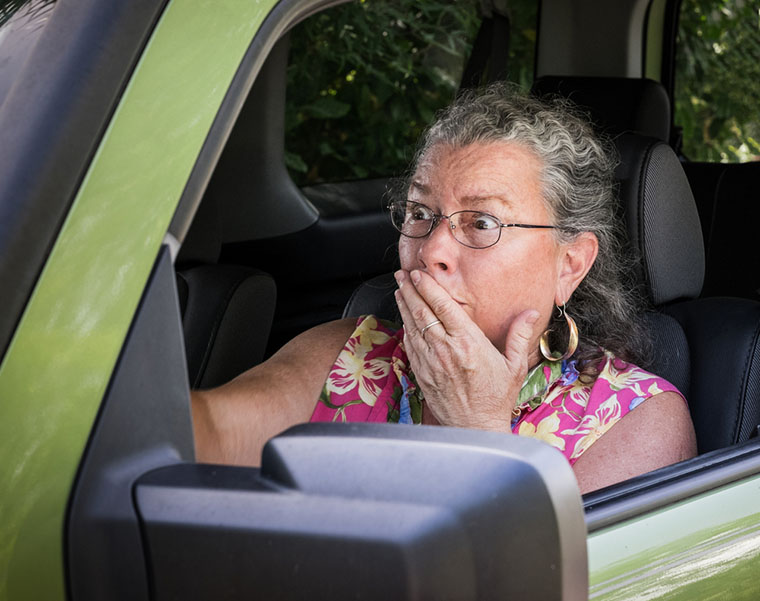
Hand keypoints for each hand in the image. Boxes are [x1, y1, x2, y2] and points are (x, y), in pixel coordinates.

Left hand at [394, 269, 539, 430]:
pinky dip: (405, 329)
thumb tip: (530, 312)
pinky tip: (404, 319)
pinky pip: (410, 345)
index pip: (443, 307)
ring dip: (404, 306)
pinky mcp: (422, 374)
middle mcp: (446, 350)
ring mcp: (431, 362)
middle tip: (403, 275)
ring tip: (399, 289)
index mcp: (468, 344)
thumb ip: (519, 336)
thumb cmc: (496, 399)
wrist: (475, 428)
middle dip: (410, 290)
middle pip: (422, 312)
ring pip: (412, 327)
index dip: (428, 287)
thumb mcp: (514, 366)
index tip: (419, 274)